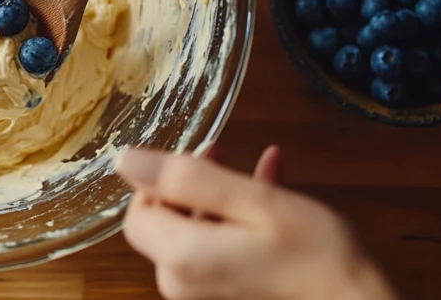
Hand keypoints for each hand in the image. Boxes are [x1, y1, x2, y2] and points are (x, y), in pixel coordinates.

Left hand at [119, 145, 396, 299]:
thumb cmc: (315, 256)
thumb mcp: (253, 202)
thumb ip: (185, 178)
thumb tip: (125, 158)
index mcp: (180, 257)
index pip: (137, 213)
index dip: (160, 180)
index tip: (196, 156)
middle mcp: (182, 281)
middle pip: (166, 222)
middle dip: (194, 184)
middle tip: (225, 154)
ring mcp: (205, 292)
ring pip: (199, 230)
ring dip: (223, 196)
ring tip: (259, 168)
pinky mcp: (228, 293)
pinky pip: (221, 249)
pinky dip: (239, 220)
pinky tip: (271, 186)